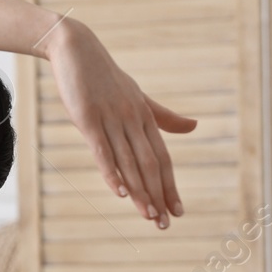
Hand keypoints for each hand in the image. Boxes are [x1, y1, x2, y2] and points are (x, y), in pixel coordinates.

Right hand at [40, 16, 196, 228]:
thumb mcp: (137, 96)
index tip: (177, 210)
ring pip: (129, 162)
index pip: (162, 158)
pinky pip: (103, 151)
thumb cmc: (105, 75)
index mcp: (145, 117)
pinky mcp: (88, 119)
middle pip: (150, 165)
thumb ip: (163, 116)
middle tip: (165, 224)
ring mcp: (111, 120)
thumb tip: (194, 127)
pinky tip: (120, 193)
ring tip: (148, 217)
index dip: (170, 186)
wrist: (76, 48)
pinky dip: (112, 172)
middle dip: (159, 196)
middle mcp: (133, 120)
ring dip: (140, 192)